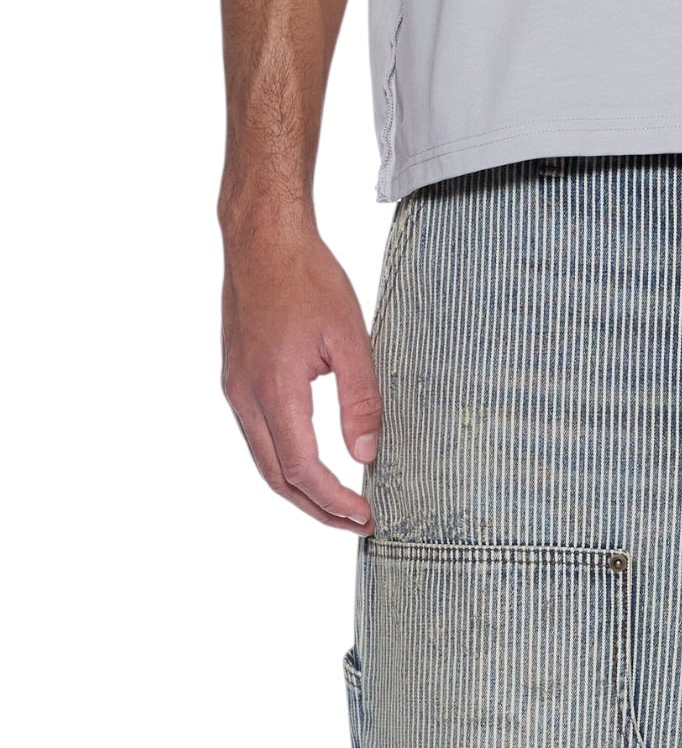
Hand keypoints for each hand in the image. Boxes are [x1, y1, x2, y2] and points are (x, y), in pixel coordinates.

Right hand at [220, 217, 382, 531]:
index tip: (364, 516)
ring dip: (298, 487)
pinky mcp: (235, 376)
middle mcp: (245, 397)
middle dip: (316, 508)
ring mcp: (235, 388)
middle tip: (355, 522)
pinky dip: (284, 458)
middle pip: (277, 478)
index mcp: (275, 390)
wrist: (262, 238)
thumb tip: (367, 455)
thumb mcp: (349, 335)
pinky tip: (310, 457)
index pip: (302, 470)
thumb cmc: (307, 277)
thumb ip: (360, 398)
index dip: (334, 501)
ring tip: (337, 501)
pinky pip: (257, 434)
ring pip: (264, 459)